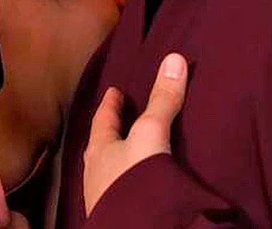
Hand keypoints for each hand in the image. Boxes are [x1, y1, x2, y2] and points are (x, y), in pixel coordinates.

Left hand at [83, 53, 188, 215]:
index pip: (102, 120)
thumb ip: (162, 101)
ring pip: (112, 171)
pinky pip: (125, 191)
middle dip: (114, 133)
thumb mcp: (150, 134)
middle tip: (124, 120)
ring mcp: (106, 198)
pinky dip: (133, 183)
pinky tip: (143, 186)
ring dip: (123, 160)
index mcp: (99, 151)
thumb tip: (174, 58)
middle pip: (104, 147)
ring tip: (136, 153)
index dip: (110, 105)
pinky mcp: (121, 216)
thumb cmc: (133, 181)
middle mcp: (97, 174)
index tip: (113, 91)